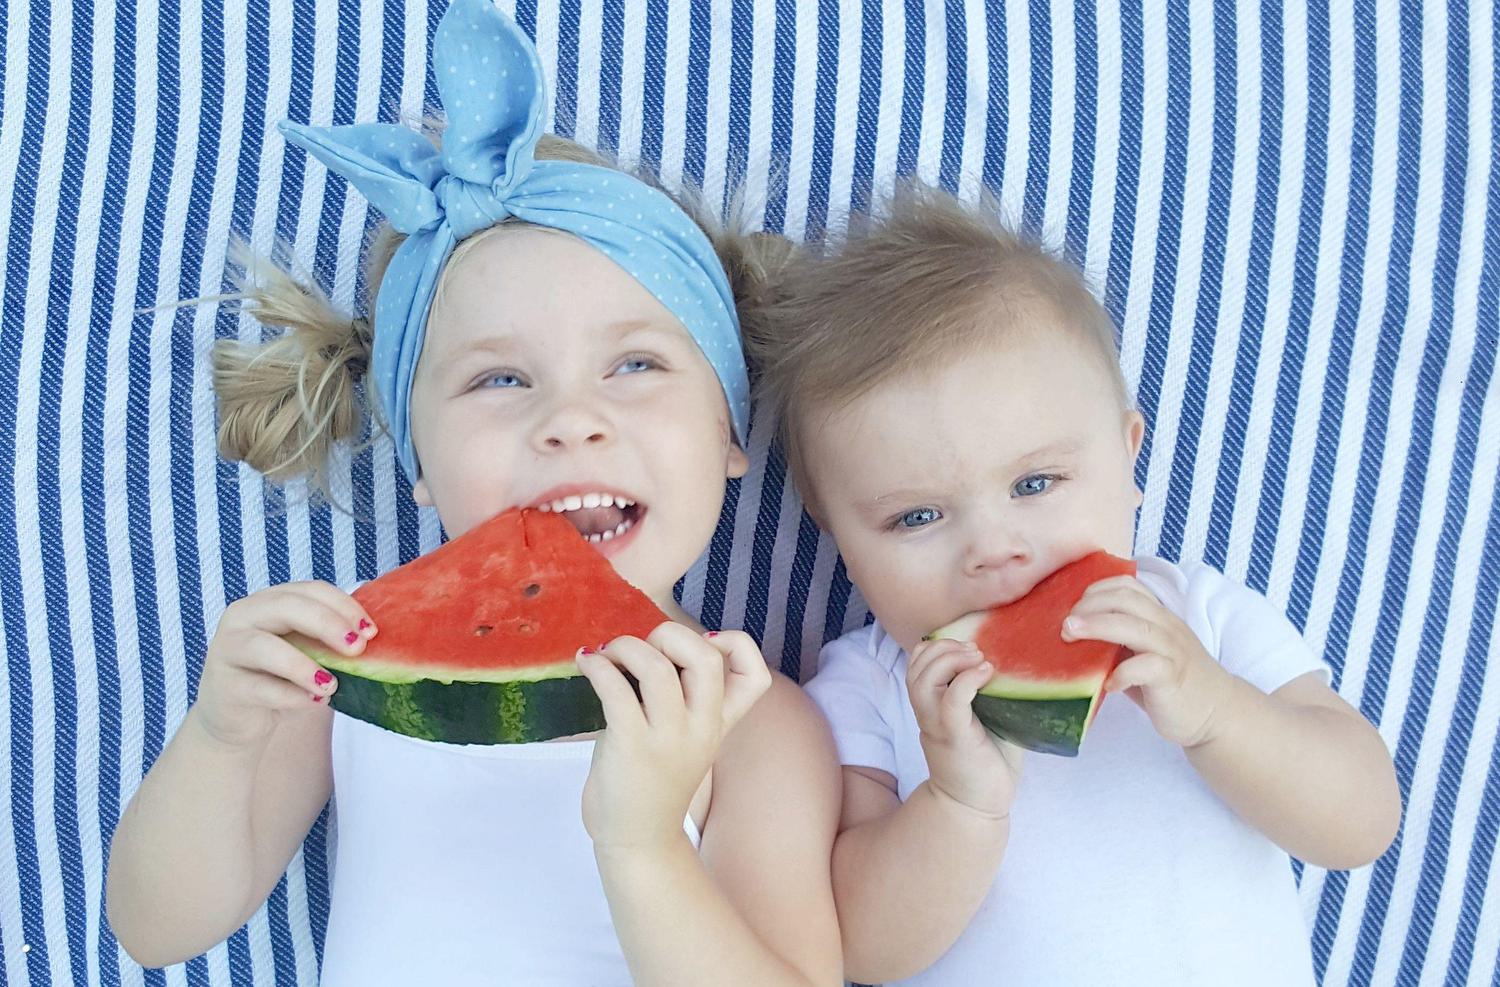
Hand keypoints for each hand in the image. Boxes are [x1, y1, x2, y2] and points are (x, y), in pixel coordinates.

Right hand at [194, 581, 374, 748]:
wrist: (241, 719)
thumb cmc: (281, 678)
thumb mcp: (306, 652)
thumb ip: (329, 639)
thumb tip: (373, 638)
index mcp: (269, 601)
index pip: (310, 591)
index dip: (343, 606)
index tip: (371, 631)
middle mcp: (244, 617)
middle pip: (286, 607)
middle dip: (327, 625)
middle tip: (357, 649)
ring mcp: (227, 650)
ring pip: (265, 647)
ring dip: (304, 666)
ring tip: (332, 685)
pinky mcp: (224, 686)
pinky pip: (259, 688)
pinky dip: (291, 696)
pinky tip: (313, 701)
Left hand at [577, 624, 771, 850]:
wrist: (639, 840)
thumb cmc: (654, 781)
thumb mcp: (686, 738)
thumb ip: (684, 698)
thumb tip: (650, 645)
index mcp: (719, 723)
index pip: (755, 675)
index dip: (735, 644)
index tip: (702, 642)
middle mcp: (701, 727)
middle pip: (706, 658)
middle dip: (671, 634)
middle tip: (644, 647)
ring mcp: (668, 738)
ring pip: (657, 668)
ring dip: (626, 647)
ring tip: (607, 652)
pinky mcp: (631, 745)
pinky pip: (615, 689)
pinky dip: (598, 666)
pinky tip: (587, 664)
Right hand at [907, 638, 1021, 818]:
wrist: (977, 809)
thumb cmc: (988, 764)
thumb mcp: (988, 720)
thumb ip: (991, 694)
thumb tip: (1020, 664)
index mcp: (933, 707)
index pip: (917, 665)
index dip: (936, 647)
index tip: (968, 646)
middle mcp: (928, 714)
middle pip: (915, 667)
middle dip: (942, 648)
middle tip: (974, 649)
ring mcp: (938, 726)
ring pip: (922, 680)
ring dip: (949, 659)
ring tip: (978, 658)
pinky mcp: (955, 738)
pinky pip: (950, 701)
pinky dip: (966, 680)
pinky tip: (987, 673)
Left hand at [1063, 575, 1234, 747]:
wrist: (1217, 713)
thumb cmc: (1172, 683)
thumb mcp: (1144, 654)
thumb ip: (1118, 642)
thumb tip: (1073, 637)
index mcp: (1158, 616)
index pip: (1127, 586)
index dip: (1096, 590)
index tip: (1073, 608)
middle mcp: (1166, 626)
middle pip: (1125, 599)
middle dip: (1088, 606)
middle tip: (1065, 625)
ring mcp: (1172, 650)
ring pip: (1134, 626)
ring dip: (1096, 626)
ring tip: (1069, 635)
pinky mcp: (1173, 677)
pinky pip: (1146, 667)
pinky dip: (1121, 673)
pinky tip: (1108, 685)